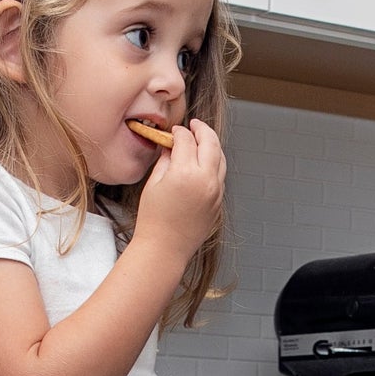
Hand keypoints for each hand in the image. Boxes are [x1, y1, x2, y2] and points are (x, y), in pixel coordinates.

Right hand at [134, 117, 225, 264]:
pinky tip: (203, 164)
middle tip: (194, 125)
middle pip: (210, 142)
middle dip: (202, 130)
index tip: (174, 132)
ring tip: (201, 141)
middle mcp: (205, 180)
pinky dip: (213, 165)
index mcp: (185, 173)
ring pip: (221, 158)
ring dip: (212, 146)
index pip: (186, 140)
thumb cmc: (154, 220)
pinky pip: (220, 176)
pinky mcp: (218, 203)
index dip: (179, 132)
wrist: (164, 249)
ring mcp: (215, 192)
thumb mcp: (154, 184)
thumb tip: (171, 147)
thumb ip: (166, 160)